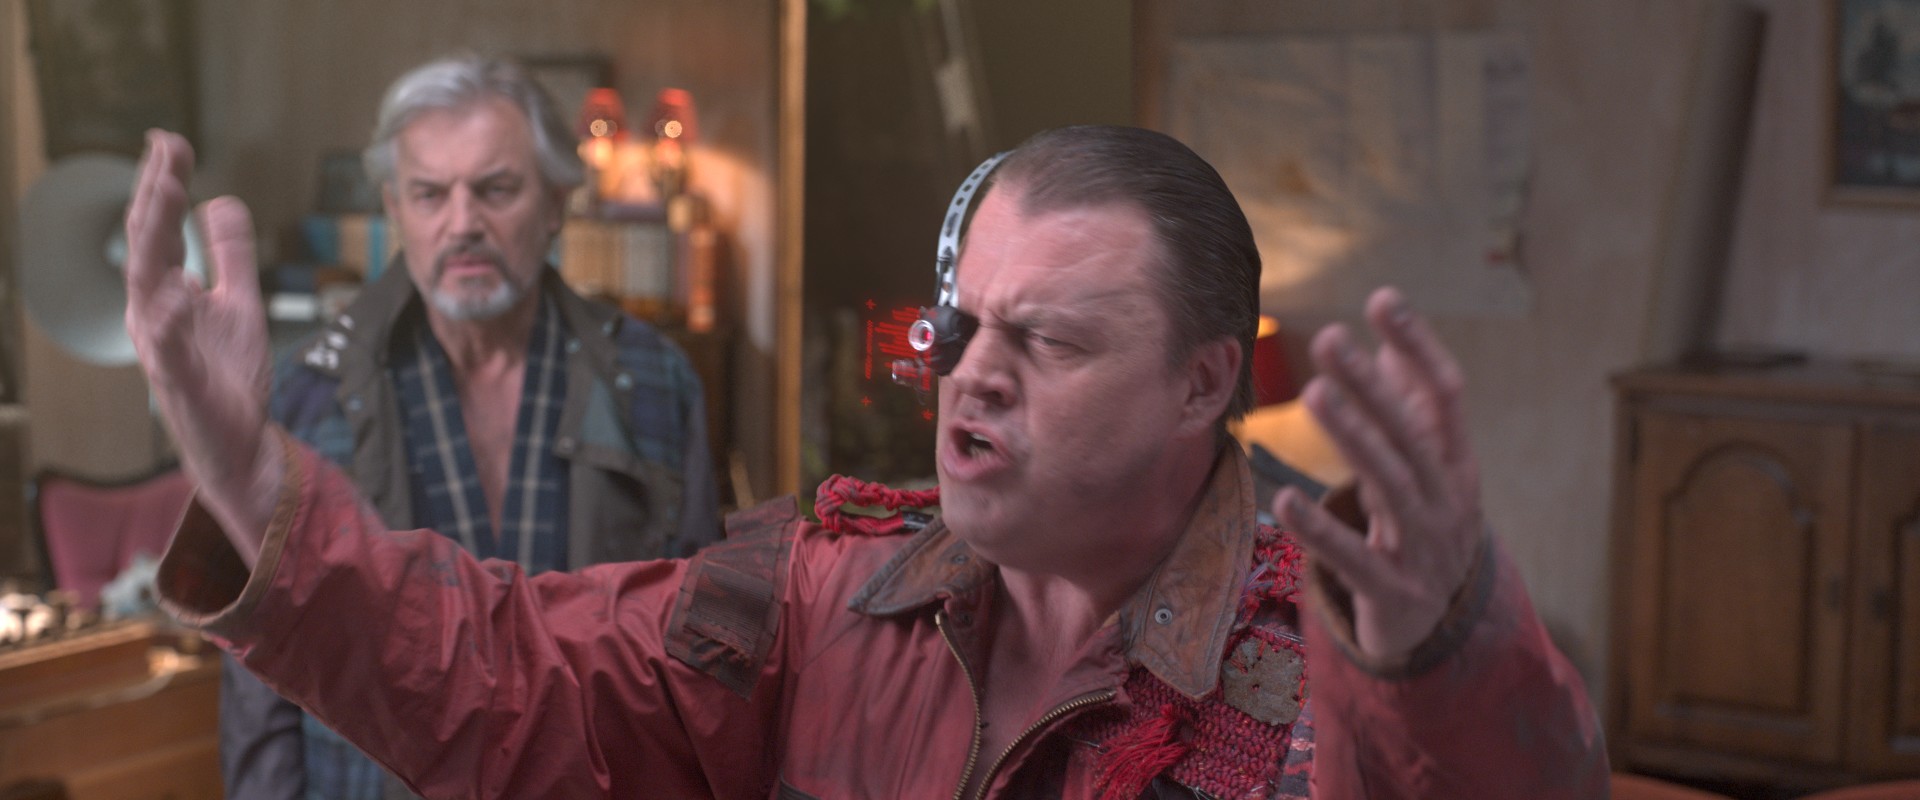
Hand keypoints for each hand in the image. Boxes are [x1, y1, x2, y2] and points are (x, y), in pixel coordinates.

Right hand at [124, 130, 278, 565]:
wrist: (238, 443)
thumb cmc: (229, 374)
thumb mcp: (240, 302)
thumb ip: (231, 255)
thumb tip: (222, 201)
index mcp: (166, 293)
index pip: (160, 229)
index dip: (163, 184)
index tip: (170, 141)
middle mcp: (154, 314)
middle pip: (147, 244)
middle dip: (155, 194)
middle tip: (164, 148)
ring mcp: (162, 347)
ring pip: (147, 285)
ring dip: (155, 238)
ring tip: (167, 191)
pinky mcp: (179, 381)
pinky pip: (168, 347)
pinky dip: (168, 318)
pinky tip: (175, 289)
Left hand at [1274, 286, 1482, 664]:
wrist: (1441, 630)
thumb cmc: (1424, 529)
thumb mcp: (1427, 470)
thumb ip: (1411, 409)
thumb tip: (1388, 340)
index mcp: (1456, 464)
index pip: (1446, 394)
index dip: (1417, 346)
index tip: (1382, 298)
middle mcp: (1447, 500)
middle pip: (1412, 435)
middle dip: (1373, 385)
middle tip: (1328, 337)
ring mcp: (1423, 548)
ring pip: (1391, 486)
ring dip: (1353, 437)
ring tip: (1315, 391)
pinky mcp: (1393, 592)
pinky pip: (1354, 559)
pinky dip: (1321, 531)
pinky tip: (1283, 500)